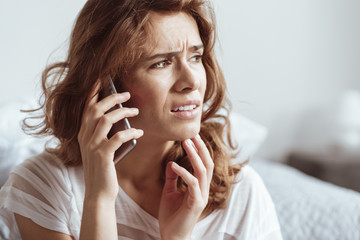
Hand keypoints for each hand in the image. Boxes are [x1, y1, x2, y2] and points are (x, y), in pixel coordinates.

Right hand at [77, 81, 142, 201]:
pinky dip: (130, 132)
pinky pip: (118, 137)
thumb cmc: (103, 169)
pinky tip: (139, 131)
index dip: (94, 92)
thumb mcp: (99, 148)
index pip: (86, 108)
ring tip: (136, 111)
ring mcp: (92, 146)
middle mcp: (84, 137)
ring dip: (123, 112)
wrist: (98, 192)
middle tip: (127, 94)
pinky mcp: (103, 155)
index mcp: (83, 133)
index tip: (103, 80)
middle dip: (112, 98)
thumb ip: (103, 133)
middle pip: (96, 109)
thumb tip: (120, 117)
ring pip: (106, 119)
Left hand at [159, 134, 213, 239]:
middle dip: (200, 148)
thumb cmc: (171, 216)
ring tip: (186, 143)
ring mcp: (201, 196)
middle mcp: (203, 190)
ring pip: (203, 170)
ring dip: (194, 155)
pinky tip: (173, 165)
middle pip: (208, 164)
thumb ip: (172, 178)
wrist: (171, 236)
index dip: (200, 151)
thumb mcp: (169, 192)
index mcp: (199, 187)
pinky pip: (192, 183)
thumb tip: (172, 163)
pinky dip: (183, 172)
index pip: (204, 165)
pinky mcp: (195, 203)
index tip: (192, 138)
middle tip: (192, 135)